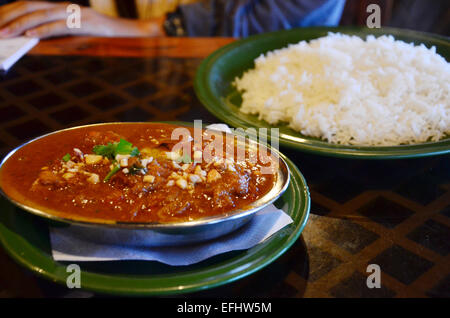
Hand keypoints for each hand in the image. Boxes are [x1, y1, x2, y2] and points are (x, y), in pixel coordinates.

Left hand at [0, 1, 164, 38]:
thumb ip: (57, 32)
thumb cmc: (102, 34)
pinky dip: (43, 30)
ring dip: (20, 24)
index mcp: (61, 6)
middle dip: (8, 15)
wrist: (127, 31)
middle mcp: (64, 5)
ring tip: (5, 34)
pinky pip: (59, 25)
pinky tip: (30, 36)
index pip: (29, 5)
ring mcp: (73, 12)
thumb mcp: (76, 31)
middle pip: (29, 5)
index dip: (10, 11)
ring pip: (40, 14)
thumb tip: (34, 38)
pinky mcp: (82, 22)